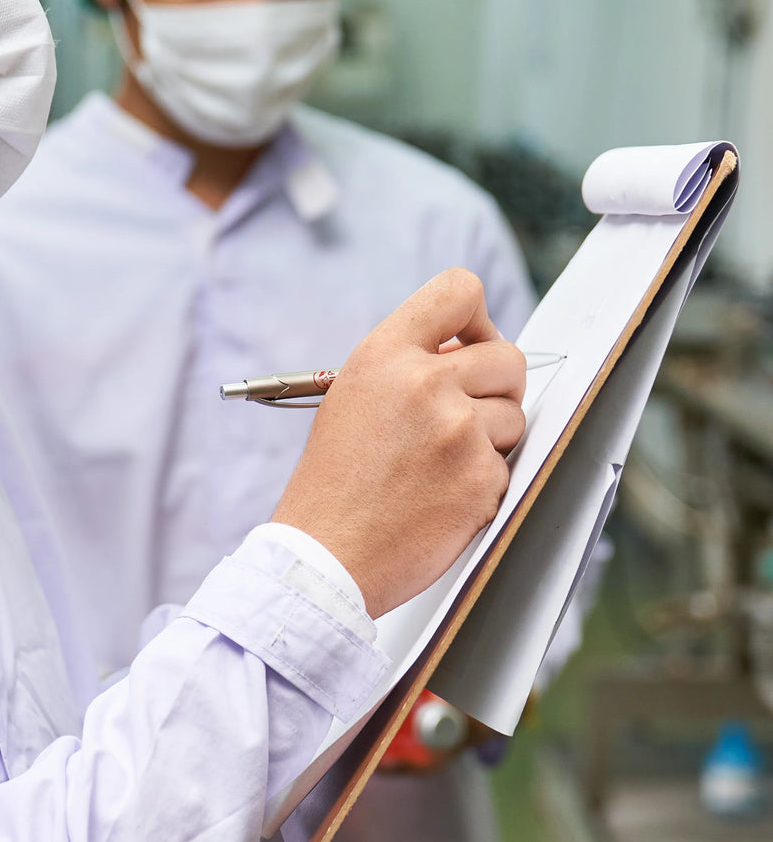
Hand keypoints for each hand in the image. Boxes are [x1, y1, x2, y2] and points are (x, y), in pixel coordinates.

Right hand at [271, 269, 525, 617]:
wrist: (326, 551)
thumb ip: (408, 364)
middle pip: (509, 357)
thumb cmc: (336, 477)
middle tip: (463, 415)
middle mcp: (423, 382)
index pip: (460, 290)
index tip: (469, 343)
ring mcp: (457, 429)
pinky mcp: (481, 477)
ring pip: (515, 415)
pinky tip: (442, 496)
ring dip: (490, 439)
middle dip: (495, 387)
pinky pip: (509, 464)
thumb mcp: (354, 395)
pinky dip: (484, 481)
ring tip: (439, 464)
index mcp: (384, 354)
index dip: (476, 318)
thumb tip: (467, 351)